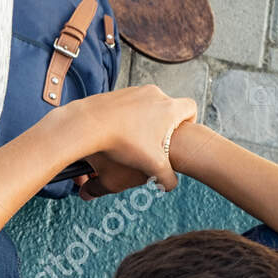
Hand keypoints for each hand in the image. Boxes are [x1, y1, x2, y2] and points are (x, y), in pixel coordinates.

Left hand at [62, 86, 197, 198]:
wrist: (86, 124)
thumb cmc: (123, 143)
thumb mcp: (151, 165)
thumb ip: (166, 178)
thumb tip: (170, 186)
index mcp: (169, 108)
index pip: (191, 108)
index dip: (189, 120)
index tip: (180, 133)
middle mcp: (153, 93)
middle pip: (167, 107)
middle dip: (163, 124)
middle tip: (155, 142)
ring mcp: (133, 90)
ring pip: (146, 104)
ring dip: (144, 120)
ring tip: (134, 139)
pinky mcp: (115, 92)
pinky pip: (127, 104)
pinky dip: (126, 116)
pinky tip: (117, 132)